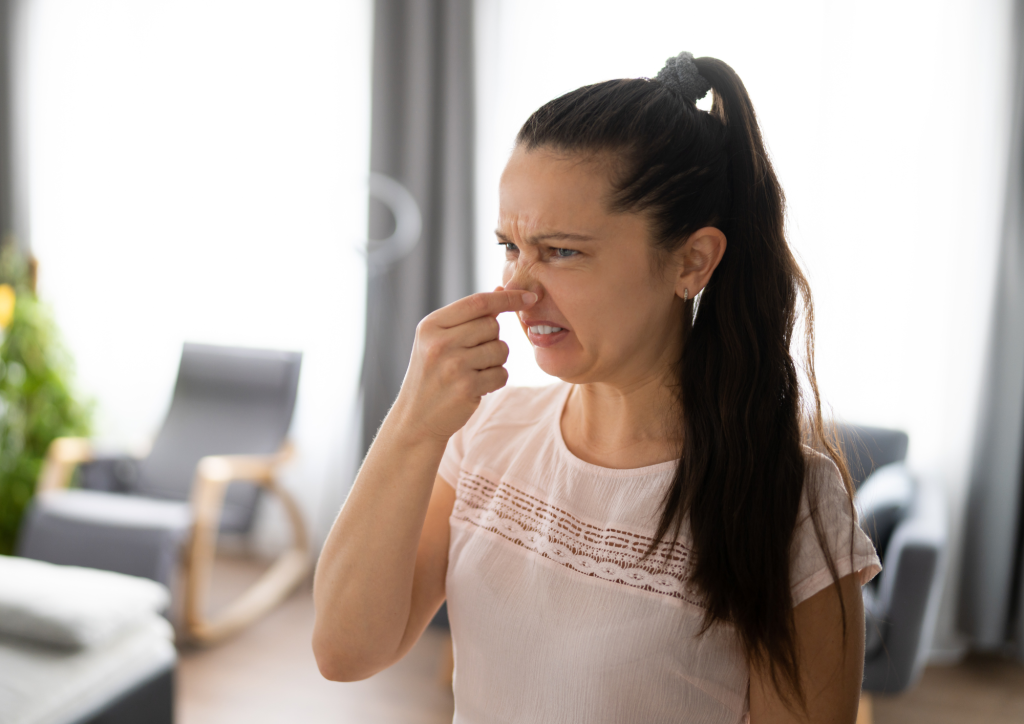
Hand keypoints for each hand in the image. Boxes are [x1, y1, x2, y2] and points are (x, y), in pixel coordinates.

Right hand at [391, 289, 536, 442]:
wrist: (416, 418)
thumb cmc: (432, 374)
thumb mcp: (439, 340)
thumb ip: (469, 316)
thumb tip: (501, 290)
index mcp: (431, 325)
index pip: (478, 302)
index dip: (508, 298)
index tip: (530, 296)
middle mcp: (440, 343)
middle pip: (492, 326)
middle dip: (492, 339)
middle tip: (473, 356)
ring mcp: (453, 366)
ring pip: (500, 350)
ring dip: (494, 361)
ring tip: (472, 371)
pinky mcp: (467, 388)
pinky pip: (501, 374)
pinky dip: (495, 380)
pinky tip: (476, 386)